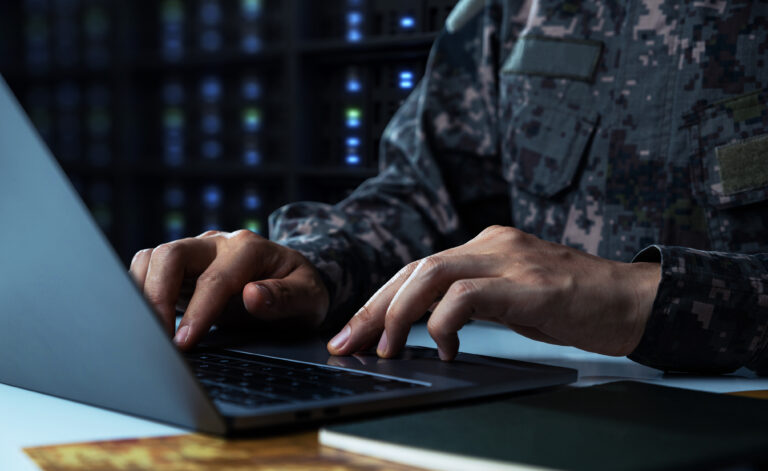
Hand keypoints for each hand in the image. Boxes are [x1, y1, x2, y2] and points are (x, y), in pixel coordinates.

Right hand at [129, 230, 328, 348]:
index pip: (215, 279)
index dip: (198, 312)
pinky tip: (146, 319)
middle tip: (157, 337)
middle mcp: (219, 243)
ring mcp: (198, 252)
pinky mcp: (183, 267)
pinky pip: (149, 269)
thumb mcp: (309, 298)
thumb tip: (253, 295)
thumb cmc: (302, 292)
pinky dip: (140, 291)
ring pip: (153, 258)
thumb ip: (285, 297)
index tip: (184, 343)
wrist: (295, 283)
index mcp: (250, 248)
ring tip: (147, 332)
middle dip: (157, 295)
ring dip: (143, 292)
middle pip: (172, 254)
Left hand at [327, 225, 659, 359]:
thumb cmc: (573, 304)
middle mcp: (491, 244)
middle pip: (414, 269)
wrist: (632, 301)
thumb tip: (427, 326)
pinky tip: (447, 347)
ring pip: (431, 274)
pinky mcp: (528, 284)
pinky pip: (468, 294)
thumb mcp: (512, 297)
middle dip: (373, 308)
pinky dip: (445, 322)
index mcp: (485, 246)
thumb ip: (473, 300)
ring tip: (387, 349)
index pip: (417, 268)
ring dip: (399, 314)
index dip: (379, 299)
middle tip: (348, 343)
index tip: (353, 332)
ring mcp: (510, 259)